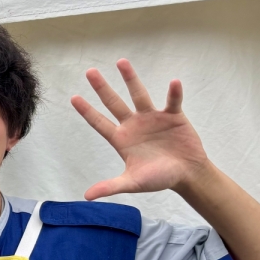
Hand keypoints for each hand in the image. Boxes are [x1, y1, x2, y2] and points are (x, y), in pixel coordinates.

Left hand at [71, 59, 209, 200]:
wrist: (186, 175)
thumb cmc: (158, 178)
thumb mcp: (132, 182)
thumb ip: (110, 186)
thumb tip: (86, 196)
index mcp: (121, 139)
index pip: (99, 123)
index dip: (87, 111)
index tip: (73, 98)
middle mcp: (133, 125)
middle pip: (114, 103)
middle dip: (102, 88)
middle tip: (90, 71)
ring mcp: (152, 118)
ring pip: (139, 95)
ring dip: (131, 79)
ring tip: (121, 62)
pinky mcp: (173, 116)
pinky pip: (172, 102)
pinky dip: (174, 93)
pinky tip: (174, 82)